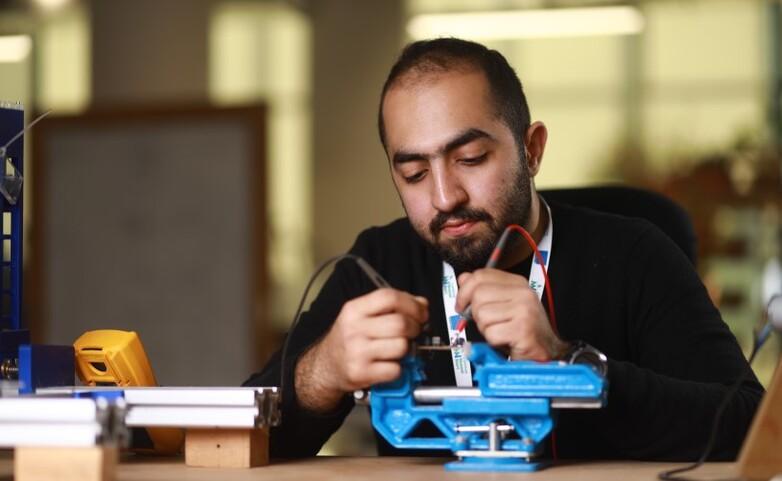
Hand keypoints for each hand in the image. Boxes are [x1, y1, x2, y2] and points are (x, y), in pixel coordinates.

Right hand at [295, 288, 427, 412]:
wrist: (325, 366)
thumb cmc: (348, 339)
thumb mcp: (362, 315)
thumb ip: (391, 307)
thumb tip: (422, 305)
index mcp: (354, 309)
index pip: (389, 297)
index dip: (412, 304)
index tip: (421, 312)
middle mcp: (354, 329)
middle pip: (400, 323)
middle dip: (415, 328)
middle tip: (414, 332)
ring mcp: (357, 352)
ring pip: (401, 346)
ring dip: (407, 349)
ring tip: (398, 349)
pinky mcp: (361, 373)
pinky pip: (396, 370)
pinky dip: (399, 369)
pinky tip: (389, 364)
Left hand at [456, 268, 566, 360]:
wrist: (546, 353)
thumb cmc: (523, 332)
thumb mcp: (502, 306)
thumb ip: (484, 291)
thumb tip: (464, 278)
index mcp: (517, 283)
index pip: (480, 275)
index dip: (464, 291)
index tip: (462, 305)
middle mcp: (523, 293)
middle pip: (478, 294)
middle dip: (476, 314)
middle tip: (488, 324)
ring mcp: (524, 310)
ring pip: (482, 314)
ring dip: (486, 330)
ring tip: (501, 333)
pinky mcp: (523, 329)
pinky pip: (491, 333)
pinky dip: (493, 342)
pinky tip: (506, 341)